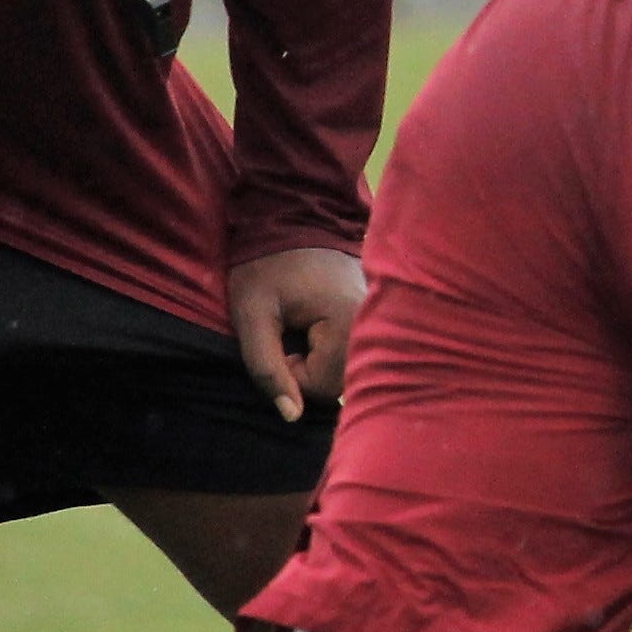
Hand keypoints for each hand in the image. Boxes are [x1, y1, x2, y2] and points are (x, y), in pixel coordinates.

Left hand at [228, 246, 364, 420]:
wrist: (292, 215)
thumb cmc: (265, 265)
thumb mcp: (251, 315)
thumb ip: (266, 367)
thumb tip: (291, 417)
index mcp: (347, 322)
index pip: (321, 386)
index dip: (289, 372)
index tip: (277, 339)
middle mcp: (374, 323)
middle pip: (342, 381)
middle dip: (309, 368)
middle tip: (289, 332)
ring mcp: (379, 317)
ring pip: (350, 369)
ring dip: (322, 359)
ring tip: (304, 326)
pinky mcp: (376, 314)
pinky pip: (358, 351)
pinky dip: (334, 348)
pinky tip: (319, 323)